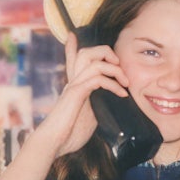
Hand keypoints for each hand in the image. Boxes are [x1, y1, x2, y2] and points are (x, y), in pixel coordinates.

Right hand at [39, 32, 130, 157]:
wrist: (54, 144)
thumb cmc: (69, 135)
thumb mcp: (88, 117)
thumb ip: (96, 106)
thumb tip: (109, 105)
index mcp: (74, 86)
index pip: (72, 60)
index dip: (72, 46)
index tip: (72, 35)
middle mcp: (72, 81)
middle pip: (86, 52)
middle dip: (106, 52)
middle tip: (120, 66)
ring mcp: (74, 86)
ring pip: (92, 60)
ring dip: (114, 68)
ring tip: (125, 82)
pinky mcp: (76, 93)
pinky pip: (97, 78)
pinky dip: (113, 84)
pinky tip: (121, 94)